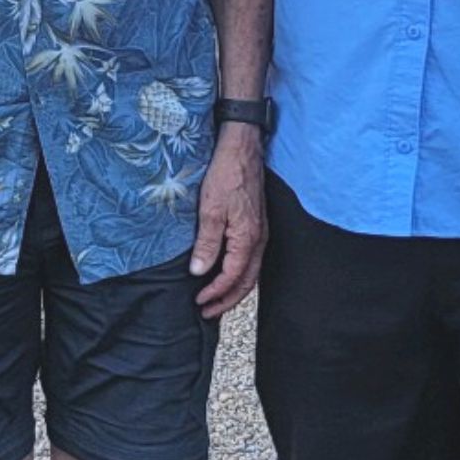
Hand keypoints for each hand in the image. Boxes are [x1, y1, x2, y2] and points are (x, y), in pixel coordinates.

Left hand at [188, 129, 266, 318]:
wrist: (242, 148)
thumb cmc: (227, 175)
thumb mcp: (210, 209)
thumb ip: (207, 243)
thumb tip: (199, 272)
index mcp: (248, 238)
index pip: (233, 276)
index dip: (216, 293)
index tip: (199, 301)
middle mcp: (259, 239)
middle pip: (247, 281)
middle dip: (227, 299)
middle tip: (208, 311)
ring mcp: (260, 232)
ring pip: (251, 271)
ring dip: (234, 288)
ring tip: (216, 299)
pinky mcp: (257, 224)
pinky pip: (251, 258)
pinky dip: (239, 273)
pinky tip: (227, 272)